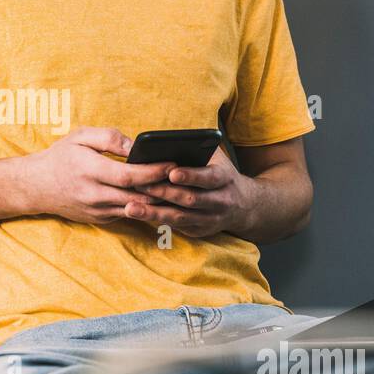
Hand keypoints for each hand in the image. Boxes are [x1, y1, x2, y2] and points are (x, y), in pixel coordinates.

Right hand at [22, 127, 176, 224]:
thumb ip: (108, 138)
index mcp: (91, 171)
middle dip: (163, 189)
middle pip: (138, 197)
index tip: (172, 164)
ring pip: (136, 209)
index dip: (154, 171)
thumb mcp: (80, 136)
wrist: (36, 186)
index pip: (130, 176)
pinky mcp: (100, 219)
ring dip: (157, 201)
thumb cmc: (60, 157)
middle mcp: (95, 195)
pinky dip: (144, 207)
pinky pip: (128, 214)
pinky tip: (158, 198)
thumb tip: (135, 146)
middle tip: (184, 178)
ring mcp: (97, 211)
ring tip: (177, 189)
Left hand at [125, 146, 250, 237]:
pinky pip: (176, 227)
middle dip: (163, 193)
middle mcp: (221, 201)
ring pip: (180, 218)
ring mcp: (210, 219)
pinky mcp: (200, 231)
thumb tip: (166, 143)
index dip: (191, 176)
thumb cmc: (219, 174)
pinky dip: (157, 221)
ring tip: (130, 208)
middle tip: (138, 185)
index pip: (209, 178)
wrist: (242, 205)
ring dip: (154, 213)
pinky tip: (138, 215)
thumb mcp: (216, 159)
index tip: (171, 173)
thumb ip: (197, 150)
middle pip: (190, 199)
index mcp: (225, 178)